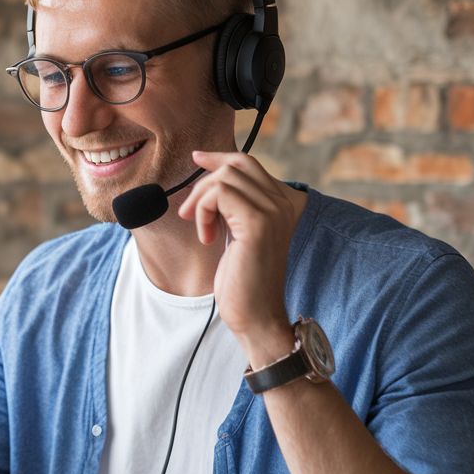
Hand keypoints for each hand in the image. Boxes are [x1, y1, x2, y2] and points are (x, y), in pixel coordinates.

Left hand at [177, 151, 298, 362]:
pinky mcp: (258, 223)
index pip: (248, 164)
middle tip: (190, 212)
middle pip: (235, 166)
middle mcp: (283, 203)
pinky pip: (219, 194)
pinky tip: (207, 237)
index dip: (220, 158)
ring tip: (203, 230)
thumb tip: (211, 181)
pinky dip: (204, 212)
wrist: (256, 315)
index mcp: (281, 205)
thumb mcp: (237, 235)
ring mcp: (273, 211)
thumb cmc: (244, 282)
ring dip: (201, 202)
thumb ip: (233, 209)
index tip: (197, 158)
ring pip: (224, 179)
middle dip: (204, 183)